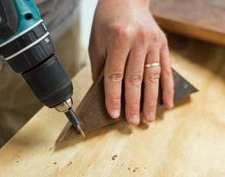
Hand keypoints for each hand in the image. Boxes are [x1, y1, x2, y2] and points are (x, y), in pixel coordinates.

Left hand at [89, 0, 173, 124]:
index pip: (115, 76)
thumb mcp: (96, 43)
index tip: (115, 114)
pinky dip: (167, 88)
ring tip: (149, 118)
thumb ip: (101, 68)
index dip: (114, 98)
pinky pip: (166, 69)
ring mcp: (153, 42)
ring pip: (152, 78)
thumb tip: (105, 92)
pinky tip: (167, 102)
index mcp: (119, 39)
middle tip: (133, 121)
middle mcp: (138, 41)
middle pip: (135, 80)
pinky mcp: (163, 44)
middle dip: (133, 104)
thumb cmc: (107, 20)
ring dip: (151, 101)